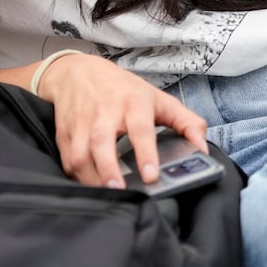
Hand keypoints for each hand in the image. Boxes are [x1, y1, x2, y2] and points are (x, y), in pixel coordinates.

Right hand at [35, 54, 208, 189]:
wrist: (75, 71)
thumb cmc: (121, 89)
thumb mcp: (157, 98)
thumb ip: (186, 123)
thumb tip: (203, 149)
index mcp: (132, 103)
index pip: (140, 128)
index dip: (145, 153)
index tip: (151, 176)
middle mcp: (104, 112)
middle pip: (101, 143)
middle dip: (109, 169)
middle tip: (120, 191)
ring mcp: (80, 123)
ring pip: (80, 154)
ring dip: (91, 178)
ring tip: (106, 195)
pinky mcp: (64, 133)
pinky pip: (67, 159)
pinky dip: (77, 176)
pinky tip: (91, 186)